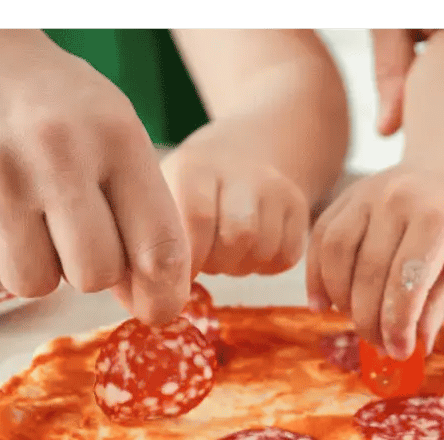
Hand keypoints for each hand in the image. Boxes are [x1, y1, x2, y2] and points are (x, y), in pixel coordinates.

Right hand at [0, 29, 189, 324]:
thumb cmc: (51, 101)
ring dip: (33, 266)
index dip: (164, 295)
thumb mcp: (114, 132)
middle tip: (71, 236)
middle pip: (94, 275)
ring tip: (24, 219)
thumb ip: (140, 210)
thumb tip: (149, 298)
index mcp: (116, 138)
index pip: (158, 246)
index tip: (158, 310)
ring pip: (32, 283)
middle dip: (88, 271)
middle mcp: (57, 154)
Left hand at [160, 124, 309, 276]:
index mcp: (197, 165)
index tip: (179, 275)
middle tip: (205, 261)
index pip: (198, 217)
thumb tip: (144, 288)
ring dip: (241, 266)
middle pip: (238, 237)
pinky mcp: (299, 206)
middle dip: (218, 263)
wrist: (249, 147)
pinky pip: (286, 256)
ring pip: (264, 250)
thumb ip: (155, 229)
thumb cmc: (194, 184)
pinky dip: (266, 266)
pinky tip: (250, 253)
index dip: (190, 257)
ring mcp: (276, 187)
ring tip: (226, 256)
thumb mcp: (168, 187)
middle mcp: (242, 171)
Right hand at [306, 162, 443, 359]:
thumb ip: (438, 303)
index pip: (406, 282)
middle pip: (368, 274)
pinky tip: (323, 304)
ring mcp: (366, 193)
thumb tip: (417, 346)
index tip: (400, 353)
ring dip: (342, 300)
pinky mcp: (346, 195)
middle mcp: (396, 200)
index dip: (398, 324)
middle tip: (380, 347)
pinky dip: (316, 275)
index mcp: (436, 218)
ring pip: (336, 255)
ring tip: (359, 324)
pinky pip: (321, 238)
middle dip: (370, 320)